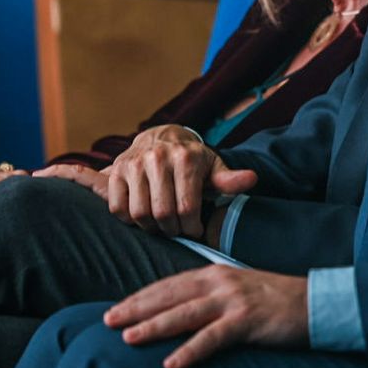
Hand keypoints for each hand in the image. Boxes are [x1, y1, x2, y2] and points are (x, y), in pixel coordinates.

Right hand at [34, 125, 257, 236]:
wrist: (161, 137)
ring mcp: (135, 163)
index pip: (187, 208)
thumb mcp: (213, 167)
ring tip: (161, 223)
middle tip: (177, 229)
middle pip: (162, 214)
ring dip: (150, 227)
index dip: (191, 228)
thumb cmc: (192, 160)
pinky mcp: (116, 170)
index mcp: (186, 158)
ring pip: (139, 213)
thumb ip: (230, 179)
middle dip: (172, 230)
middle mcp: (158, 157)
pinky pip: (118, 208)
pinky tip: (142, 214)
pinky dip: (129, 218)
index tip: (194, 230)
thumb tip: (251, 179)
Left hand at [103, 266, 307, 367]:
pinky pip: (213, 338)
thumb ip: (210, 299)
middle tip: (107, 320)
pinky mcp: (247, 320)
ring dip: (154, 326)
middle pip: (170, 295)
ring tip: (128, 338)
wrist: (314, 303)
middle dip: (137, 308)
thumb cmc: (274, 302)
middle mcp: (220, 282)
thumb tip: (179, 313)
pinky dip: (190, 350)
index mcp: (215, 275)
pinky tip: (171, 363)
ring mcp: (233, 300)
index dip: (142, 296)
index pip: (169, 284)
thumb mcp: (237, 293)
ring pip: (185, 313)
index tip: (117, 308)